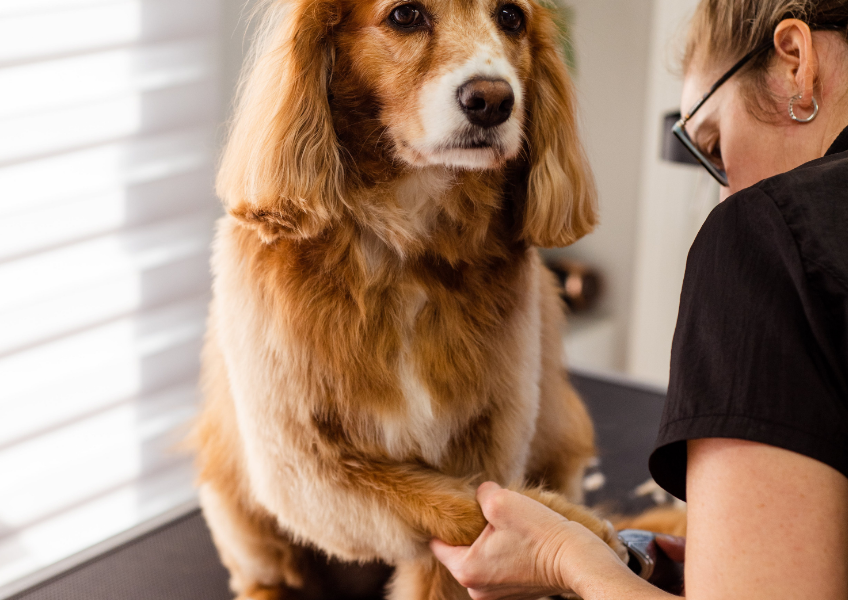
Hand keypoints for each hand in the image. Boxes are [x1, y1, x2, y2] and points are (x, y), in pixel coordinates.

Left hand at [430, 482, 629, 599]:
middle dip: (472, 528)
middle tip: (490, 511)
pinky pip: (498, 563)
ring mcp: (496, 593)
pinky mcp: (514, 590)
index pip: (437, 543)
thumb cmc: (540, 533)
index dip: (446, 520)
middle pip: (460, 549)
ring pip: (481, 555)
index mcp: (466, 570)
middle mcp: (476, 589)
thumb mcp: (501, 500)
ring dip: (490, 538)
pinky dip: (505, 549)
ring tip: (509, 524)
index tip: (458, 505)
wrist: (578, 560)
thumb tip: (480, 493)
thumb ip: (479, 493)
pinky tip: (521, 536)